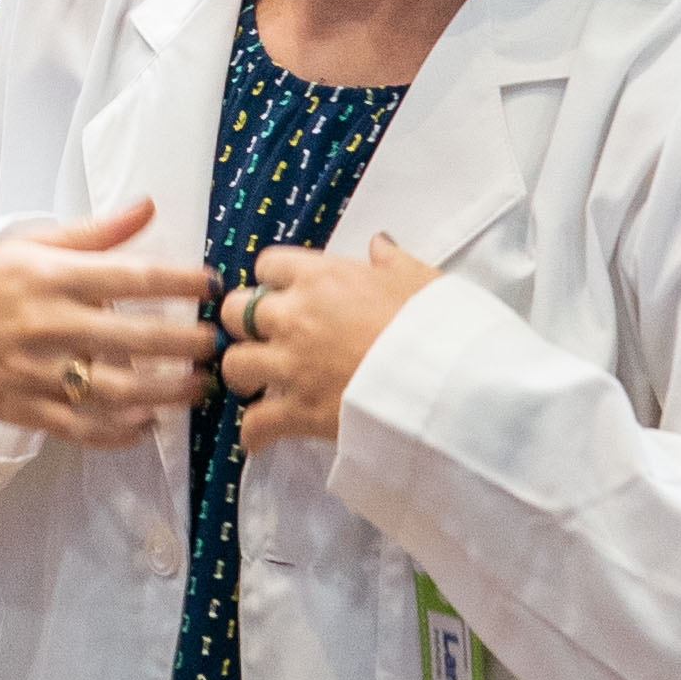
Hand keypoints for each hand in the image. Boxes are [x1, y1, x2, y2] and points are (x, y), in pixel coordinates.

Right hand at [0, 198, 220, 449]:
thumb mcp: (33, 244)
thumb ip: (96, 232)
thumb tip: (150, 205)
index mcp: (50, 276)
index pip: (130, 276)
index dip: (179, 281)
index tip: (211, 284)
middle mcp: (46, 324)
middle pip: (133, 338)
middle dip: (184, 342)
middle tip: (213, 342)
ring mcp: (35, 371)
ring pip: (114, 390)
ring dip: (165, 393)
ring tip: (196, 387)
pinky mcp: (24, 408)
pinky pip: (81, 428)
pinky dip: (119, 432)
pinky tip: (148, 425)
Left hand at [219, 236, 442, 441]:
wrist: (446, 382)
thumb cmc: (435, 325)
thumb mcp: (419, 278)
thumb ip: (390, 259)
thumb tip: (378, 244)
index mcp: (322, 278)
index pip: (269, 265)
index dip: (273, 280)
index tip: (283, 293)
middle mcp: (295, 318)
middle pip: (236, 312)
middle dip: (244, 324)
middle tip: (262, 338)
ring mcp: (291, 365)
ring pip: (234, 364)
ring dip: (242, 374)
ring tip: (256, 384)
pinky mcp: (298, 411)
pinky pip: (254, 422)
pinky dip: (253, 432)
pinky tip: (260, 436)